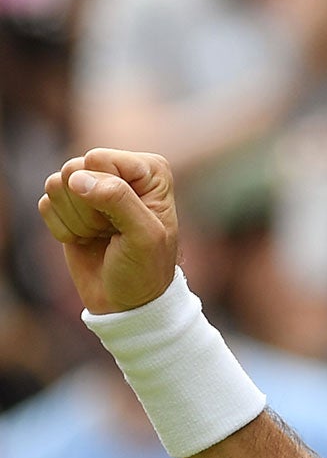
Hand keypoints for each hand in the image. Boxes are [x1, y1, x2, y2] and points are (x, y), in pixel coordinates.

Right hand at [39, 149, 179, 313]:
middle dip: (87, 209)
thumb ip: (118, 200)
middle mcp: (120, 170)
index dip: (104, 193)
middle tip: (112, 231)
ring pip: (56, 185)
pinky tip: (86, 240)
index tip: (126, 220)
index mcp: (149, 169)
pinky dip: (63, 229)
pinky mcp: (68, 204)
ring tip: (102, 235)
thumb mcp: (144, 235)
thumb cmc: (145, 267)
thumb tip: (76, 178)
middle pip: (73, 169)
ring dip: (76, 221)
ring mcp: (92, 185)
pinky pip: (45, 204)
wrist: (127, 299)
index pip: (99, 159)